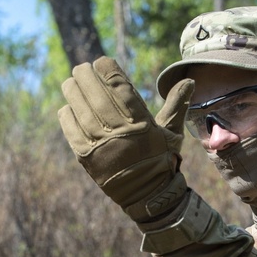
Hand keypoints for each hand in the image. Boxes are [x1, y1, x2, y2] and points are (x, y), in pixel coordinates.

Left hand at [58, 57, 194, 221]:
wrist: (148, 195)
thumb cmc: (161, 159)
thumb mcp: (172, 132)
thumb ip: (176, 104)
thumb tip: (190, 80)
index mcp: (140, 122)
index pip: (119, 86)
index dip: (107, 69)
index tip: (102, 61)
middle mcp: (119, 131)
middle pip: (95, 94)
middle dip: (85, 76)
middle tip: (81, 68)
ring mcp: (100, 144)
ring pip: (80, 109)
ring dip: (73, 92)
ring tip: (70, 83)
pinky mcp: (86, 157)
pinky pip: (71, 130)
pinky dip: (67, 116)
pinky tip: (67, 107)